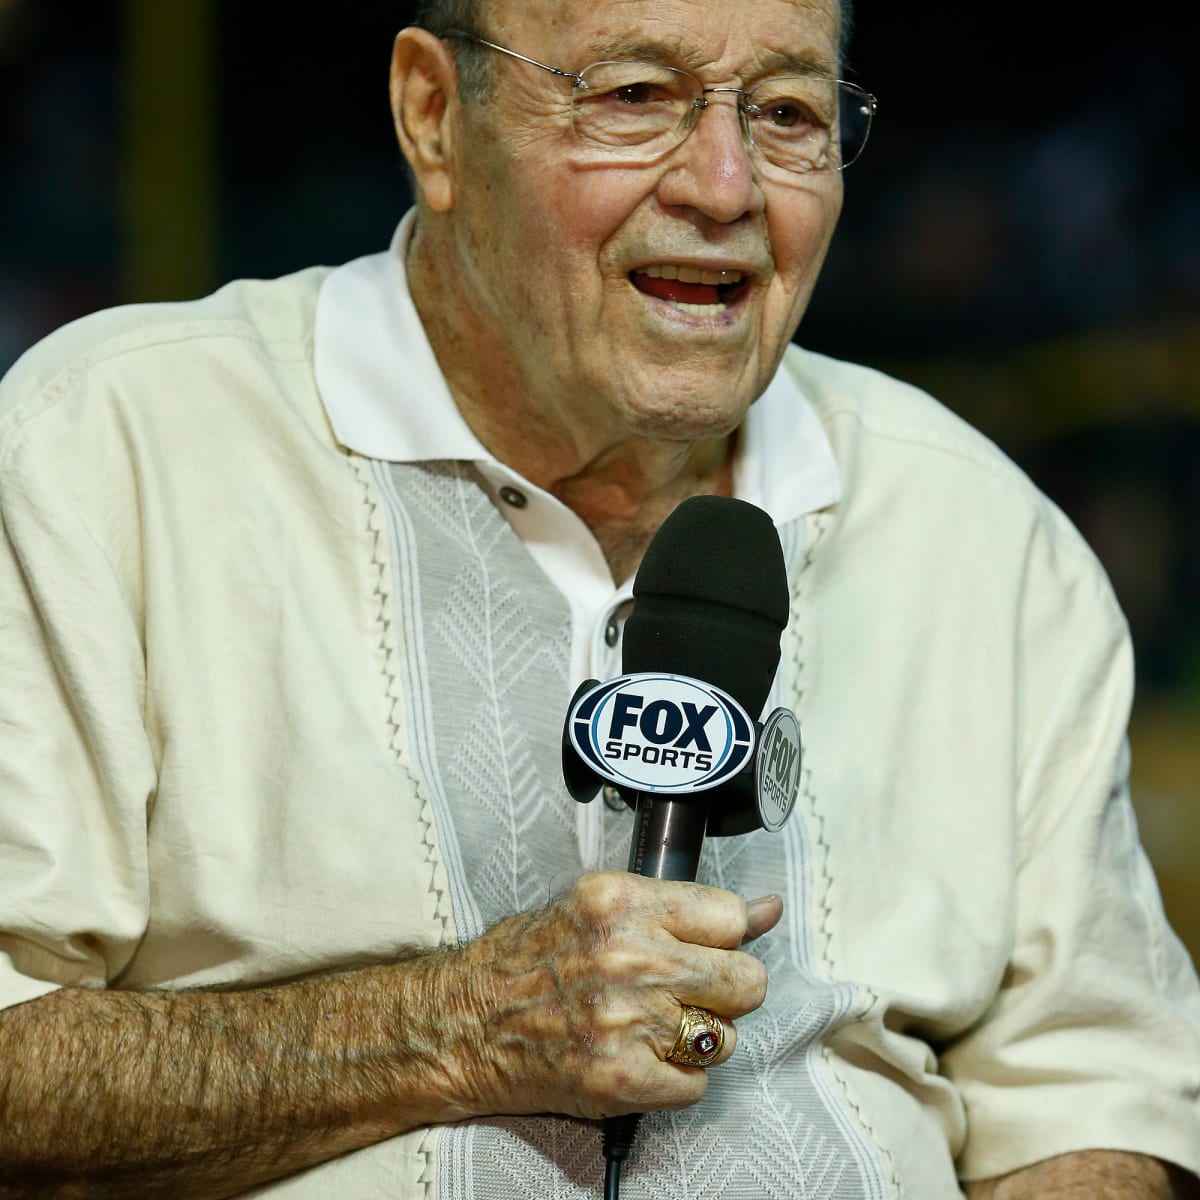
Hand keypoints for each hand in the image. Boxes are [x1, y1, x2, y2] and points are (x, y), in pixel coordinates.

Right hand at [424, 872, 782, 1121]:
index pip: (731, 917)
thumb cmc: (527, 961)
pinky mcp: (621, 1076)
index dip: (727, 938)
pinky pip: (695, 1085)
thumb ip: (681, 908)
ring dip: (698, 1039)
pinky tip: (638, 1059)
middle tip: (685, 993)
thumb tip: (765, 909)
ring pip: (726, 1037)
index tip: (712, 948)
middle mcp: (629, 956)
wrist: (464, 1023)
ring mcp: (627, 1019)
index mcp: (622, 902)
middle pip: (746, 981)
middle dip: (725, 991)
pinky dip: (673, 1080)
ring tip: (651, 1027)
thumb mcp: (599, 906)